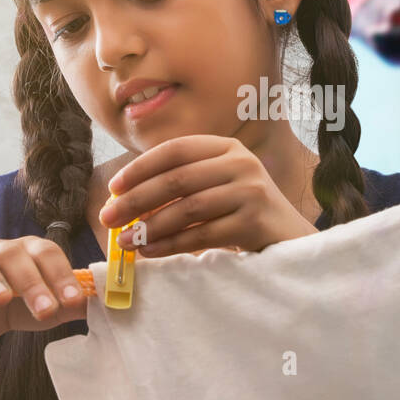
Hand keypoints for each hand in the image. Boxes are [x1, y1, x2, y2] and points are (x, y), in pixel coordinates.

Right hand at [0, 235, 88, 348]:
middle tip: (45, 310)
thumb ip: (71, 306)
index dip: (62, 276)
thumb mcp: (47, 312)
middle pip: (18, 256)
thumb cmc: (18, 310)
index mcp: (33, 253)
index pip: (51, 256)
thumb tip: (100, 303)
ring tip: (2, 301)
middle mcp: (5, 249)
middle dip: (34, 284)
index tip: (72, 300)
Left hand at [97, 135, 317, 257]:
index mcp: (227, 148)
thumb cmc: (244, 216)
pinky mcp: (254, 221)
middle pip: (177, 179)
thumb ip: (183, 185)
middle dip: (136, 200)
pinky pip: (202, 234)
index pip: (175, 150)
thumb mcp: (218, 187)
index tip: (114, 188)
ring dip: (149, 226)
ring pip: (187, 208)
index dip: (140, 168)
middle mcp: (241, 163)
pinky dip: (171, 244)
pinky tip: (151, 252)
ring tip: (125, 242)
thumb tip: (125, 199)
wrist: (291, 241)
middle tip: (108, 219)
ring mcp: (251, 191)